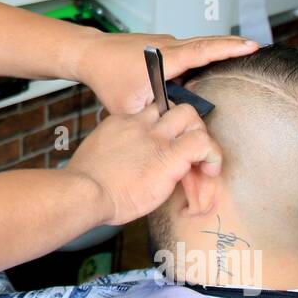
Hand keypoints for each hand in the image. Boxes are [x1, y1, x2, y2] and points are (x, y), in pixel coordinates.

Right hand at [66, 103, 220, 226]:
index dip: (164, 125)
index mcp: (121, 122)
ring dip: (200, 135)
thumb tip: (123, 163)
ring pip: (191, 116)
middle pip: (173, 106)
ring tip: (200, 159)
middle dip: (186, 124)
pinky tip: (209, 170)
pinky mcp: (171, 156)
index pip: (151, 111)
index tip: (166, 143)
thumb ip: (114, 151)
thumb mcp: (96, 156)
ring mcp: (157, 137)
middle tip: (187, 147)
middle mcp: (141, 124)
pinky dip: (213, 156)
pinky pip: (204, 144)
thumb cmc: (84, 185)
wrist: (84, 191)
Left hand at [76, 33, 257, 114]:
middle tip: (257, 46)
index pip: (202, 50)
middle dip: (232, 45)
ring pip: (198, 45)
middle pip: (207, 43)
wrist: (90, 55)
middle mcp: (168, 46)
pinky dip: (204, 52)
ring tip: (243, 51)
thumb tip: (179, 126)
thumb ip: (157, 116)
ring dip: (219, 48)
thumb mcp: (131, 107)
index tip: (250, 46)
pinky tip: (215, 58)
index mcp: (164, 59)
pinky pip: (188, 49)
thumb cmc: (108, 80)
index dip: (227, 49)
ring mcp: (166, 43)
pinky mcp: (163, 45)